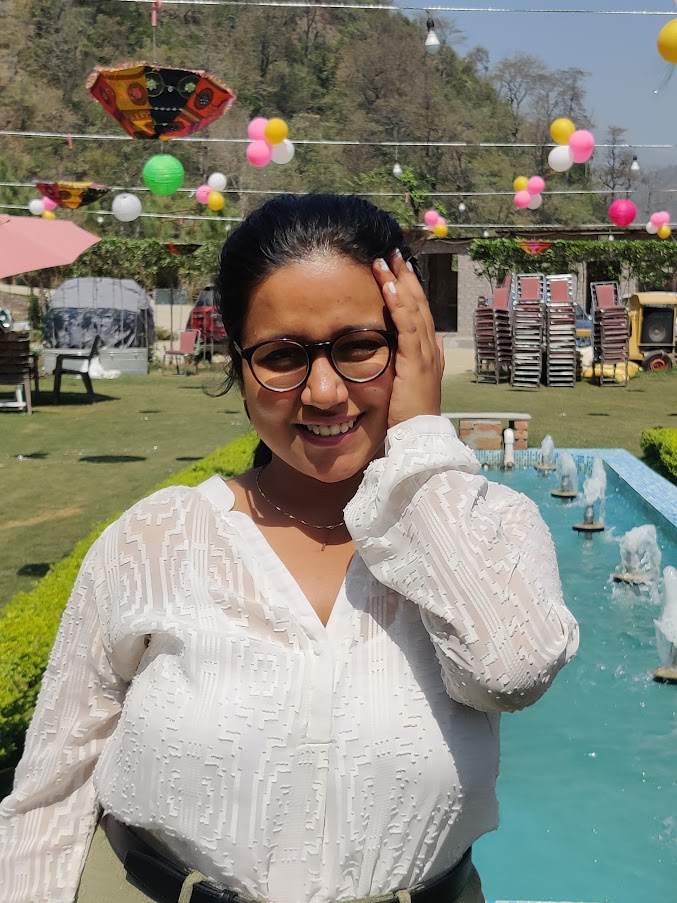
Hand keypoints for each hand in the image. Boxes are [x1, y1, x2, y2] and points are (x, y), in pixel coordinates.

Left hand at [372, 251, 443, 428]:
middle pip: (419, 303)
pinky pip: (406, 325)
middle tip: (392, 253)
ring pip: (413, 308)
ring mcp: (425, 353)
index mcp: (430, 352)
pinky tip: (387, 285)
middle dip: (405, 276)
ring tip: (385, 260)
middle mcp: (431, 348)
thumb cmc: (411, 416)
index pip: (420, 312)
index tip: (398, 269)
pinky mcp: (415, 361)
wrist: (419, 438)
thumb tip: (431, 343)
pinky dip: (398, 302)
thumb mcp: (415, 384)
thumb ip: (423, 362)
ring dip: (398, 282)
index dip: (410, 289)